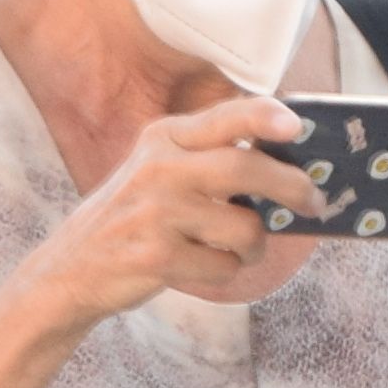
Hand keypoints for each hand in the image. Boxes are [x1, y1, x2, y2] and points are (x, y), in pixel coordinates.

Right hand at [27, 97, 321, 324]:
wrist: (72, 268)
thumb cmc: (134, 216)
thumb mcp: (158, 169)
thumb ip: (209, 156)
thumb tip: (289, 163)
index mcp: (163, 138)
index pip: (224, 117)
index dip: (265, 118)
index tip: (298, 128)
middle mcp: (159, 168)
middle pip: (244, 169)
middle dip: (292, 187)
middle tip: (315, 202)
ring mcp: (157, 213)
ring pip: (244, 227)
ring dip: (256, 245)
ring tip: (242, 248)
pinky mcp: (157, 257)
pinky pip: (225, 265)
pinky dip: (227, 270)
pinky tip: (203, 265)